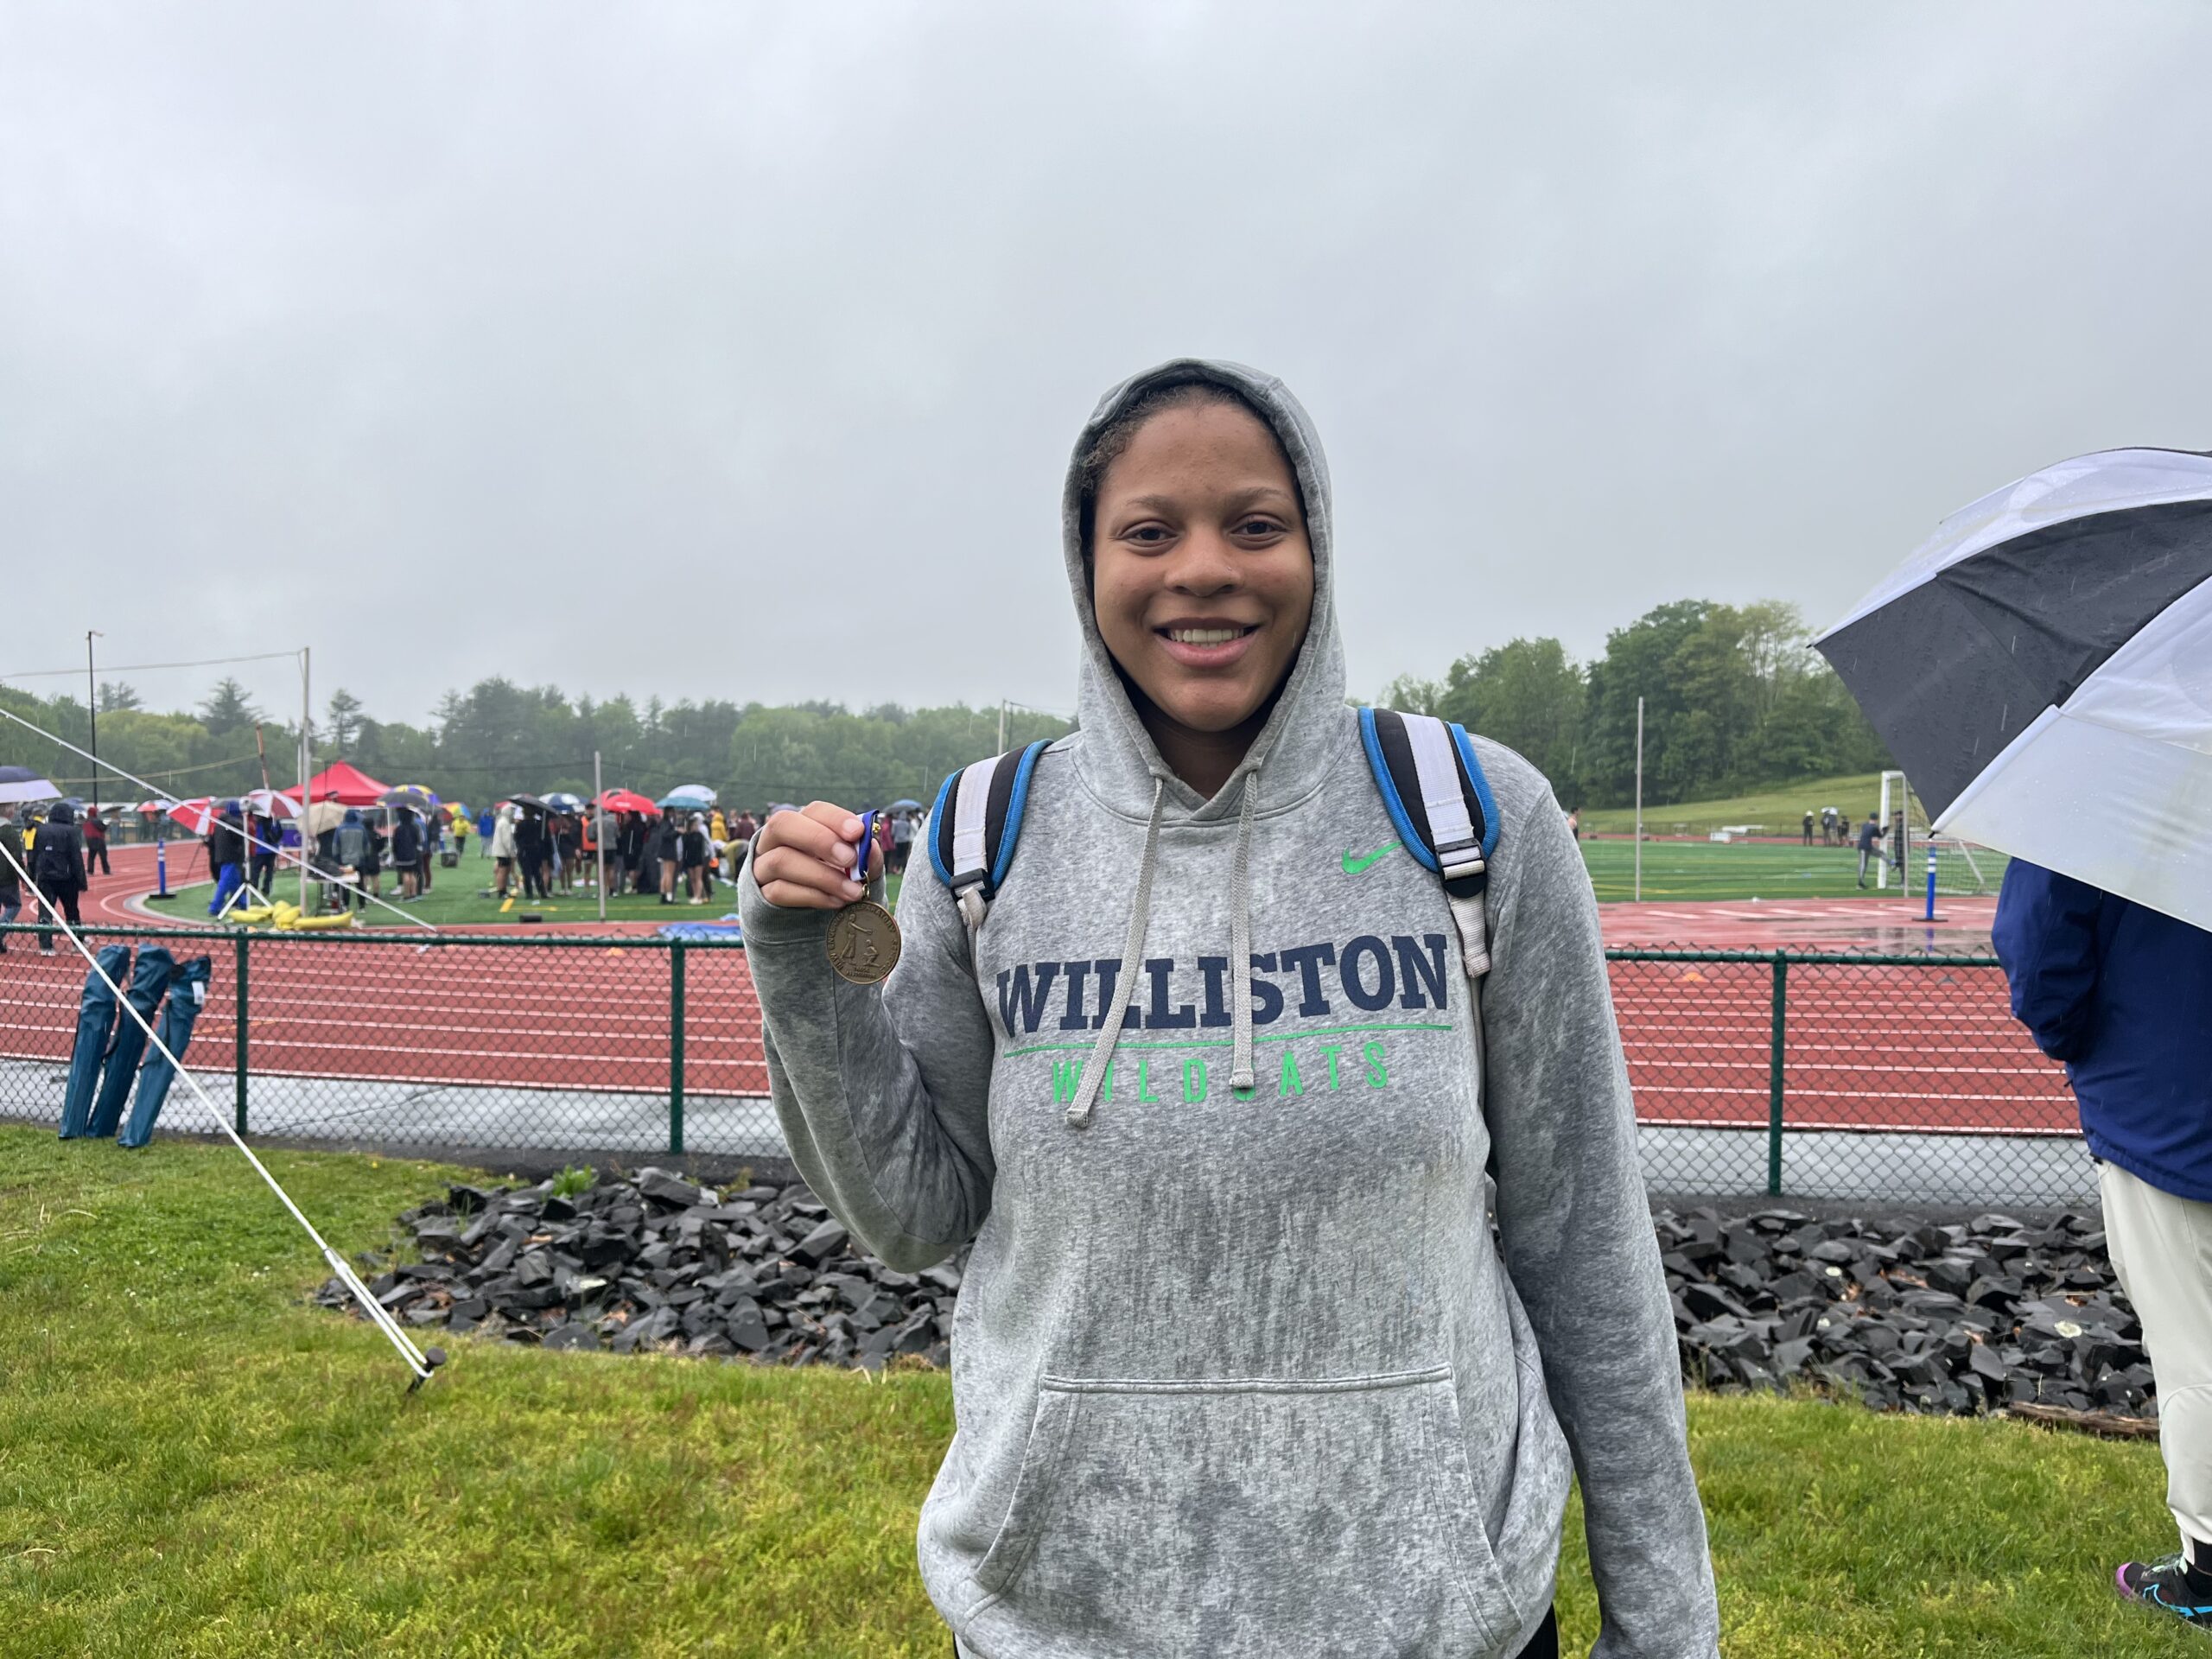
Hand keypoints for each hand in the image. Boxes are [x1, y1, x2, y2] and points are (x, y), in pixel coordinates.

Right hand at [750, 802, 878, 909]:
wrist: (815, 915)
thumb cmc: (837, 879)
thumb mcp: (856, 867)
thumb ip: (865, 856)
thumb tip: (871, 847)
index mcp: (802, 824)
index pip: (813, 810)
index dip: (835, 818)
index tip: (858, 832)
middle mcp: (774, 839)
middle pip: (782, 825)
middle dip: (818, 839)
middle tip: (849, 859)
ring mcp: (763, 866)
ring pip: (781, 861)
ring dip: (822, 876)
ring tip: (853, 891)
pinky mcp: (762, 894)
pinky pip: (779, 891)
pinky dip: (813, 896)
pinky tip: (837, 902)